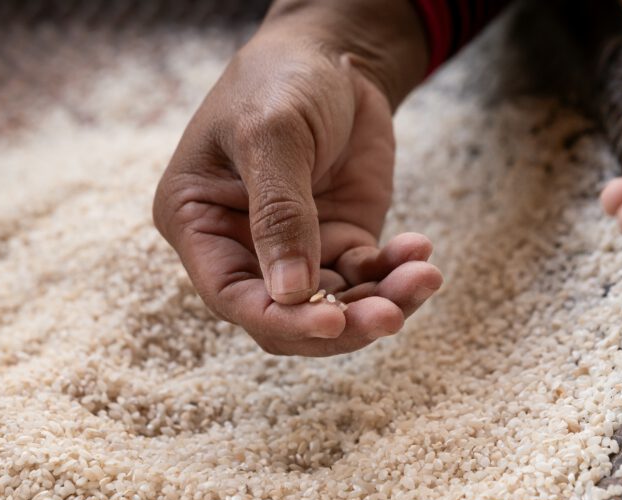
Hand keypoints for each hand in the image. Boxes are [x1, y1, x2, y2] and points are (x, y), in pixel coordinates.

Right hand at [152, 1, 440, 355]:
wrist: (331, 53)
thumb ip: (279, 213)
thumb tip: (290, 293)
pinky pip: (367, 278)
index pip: (232, 296)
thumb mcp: (272, 135)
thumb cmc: (280, 81)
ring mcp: (293, 249)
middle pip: (285, 316)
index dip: (281, 319)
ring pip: (333, 307)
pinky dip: (395, 275)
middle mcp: (240, 247)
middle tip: (390, 314)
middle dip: (340, 324)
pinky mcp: (339, 241)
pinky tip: (420, 253)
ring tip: (422, 278)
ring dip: (379, 303)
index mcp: (198, 223)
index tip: (332, 322)